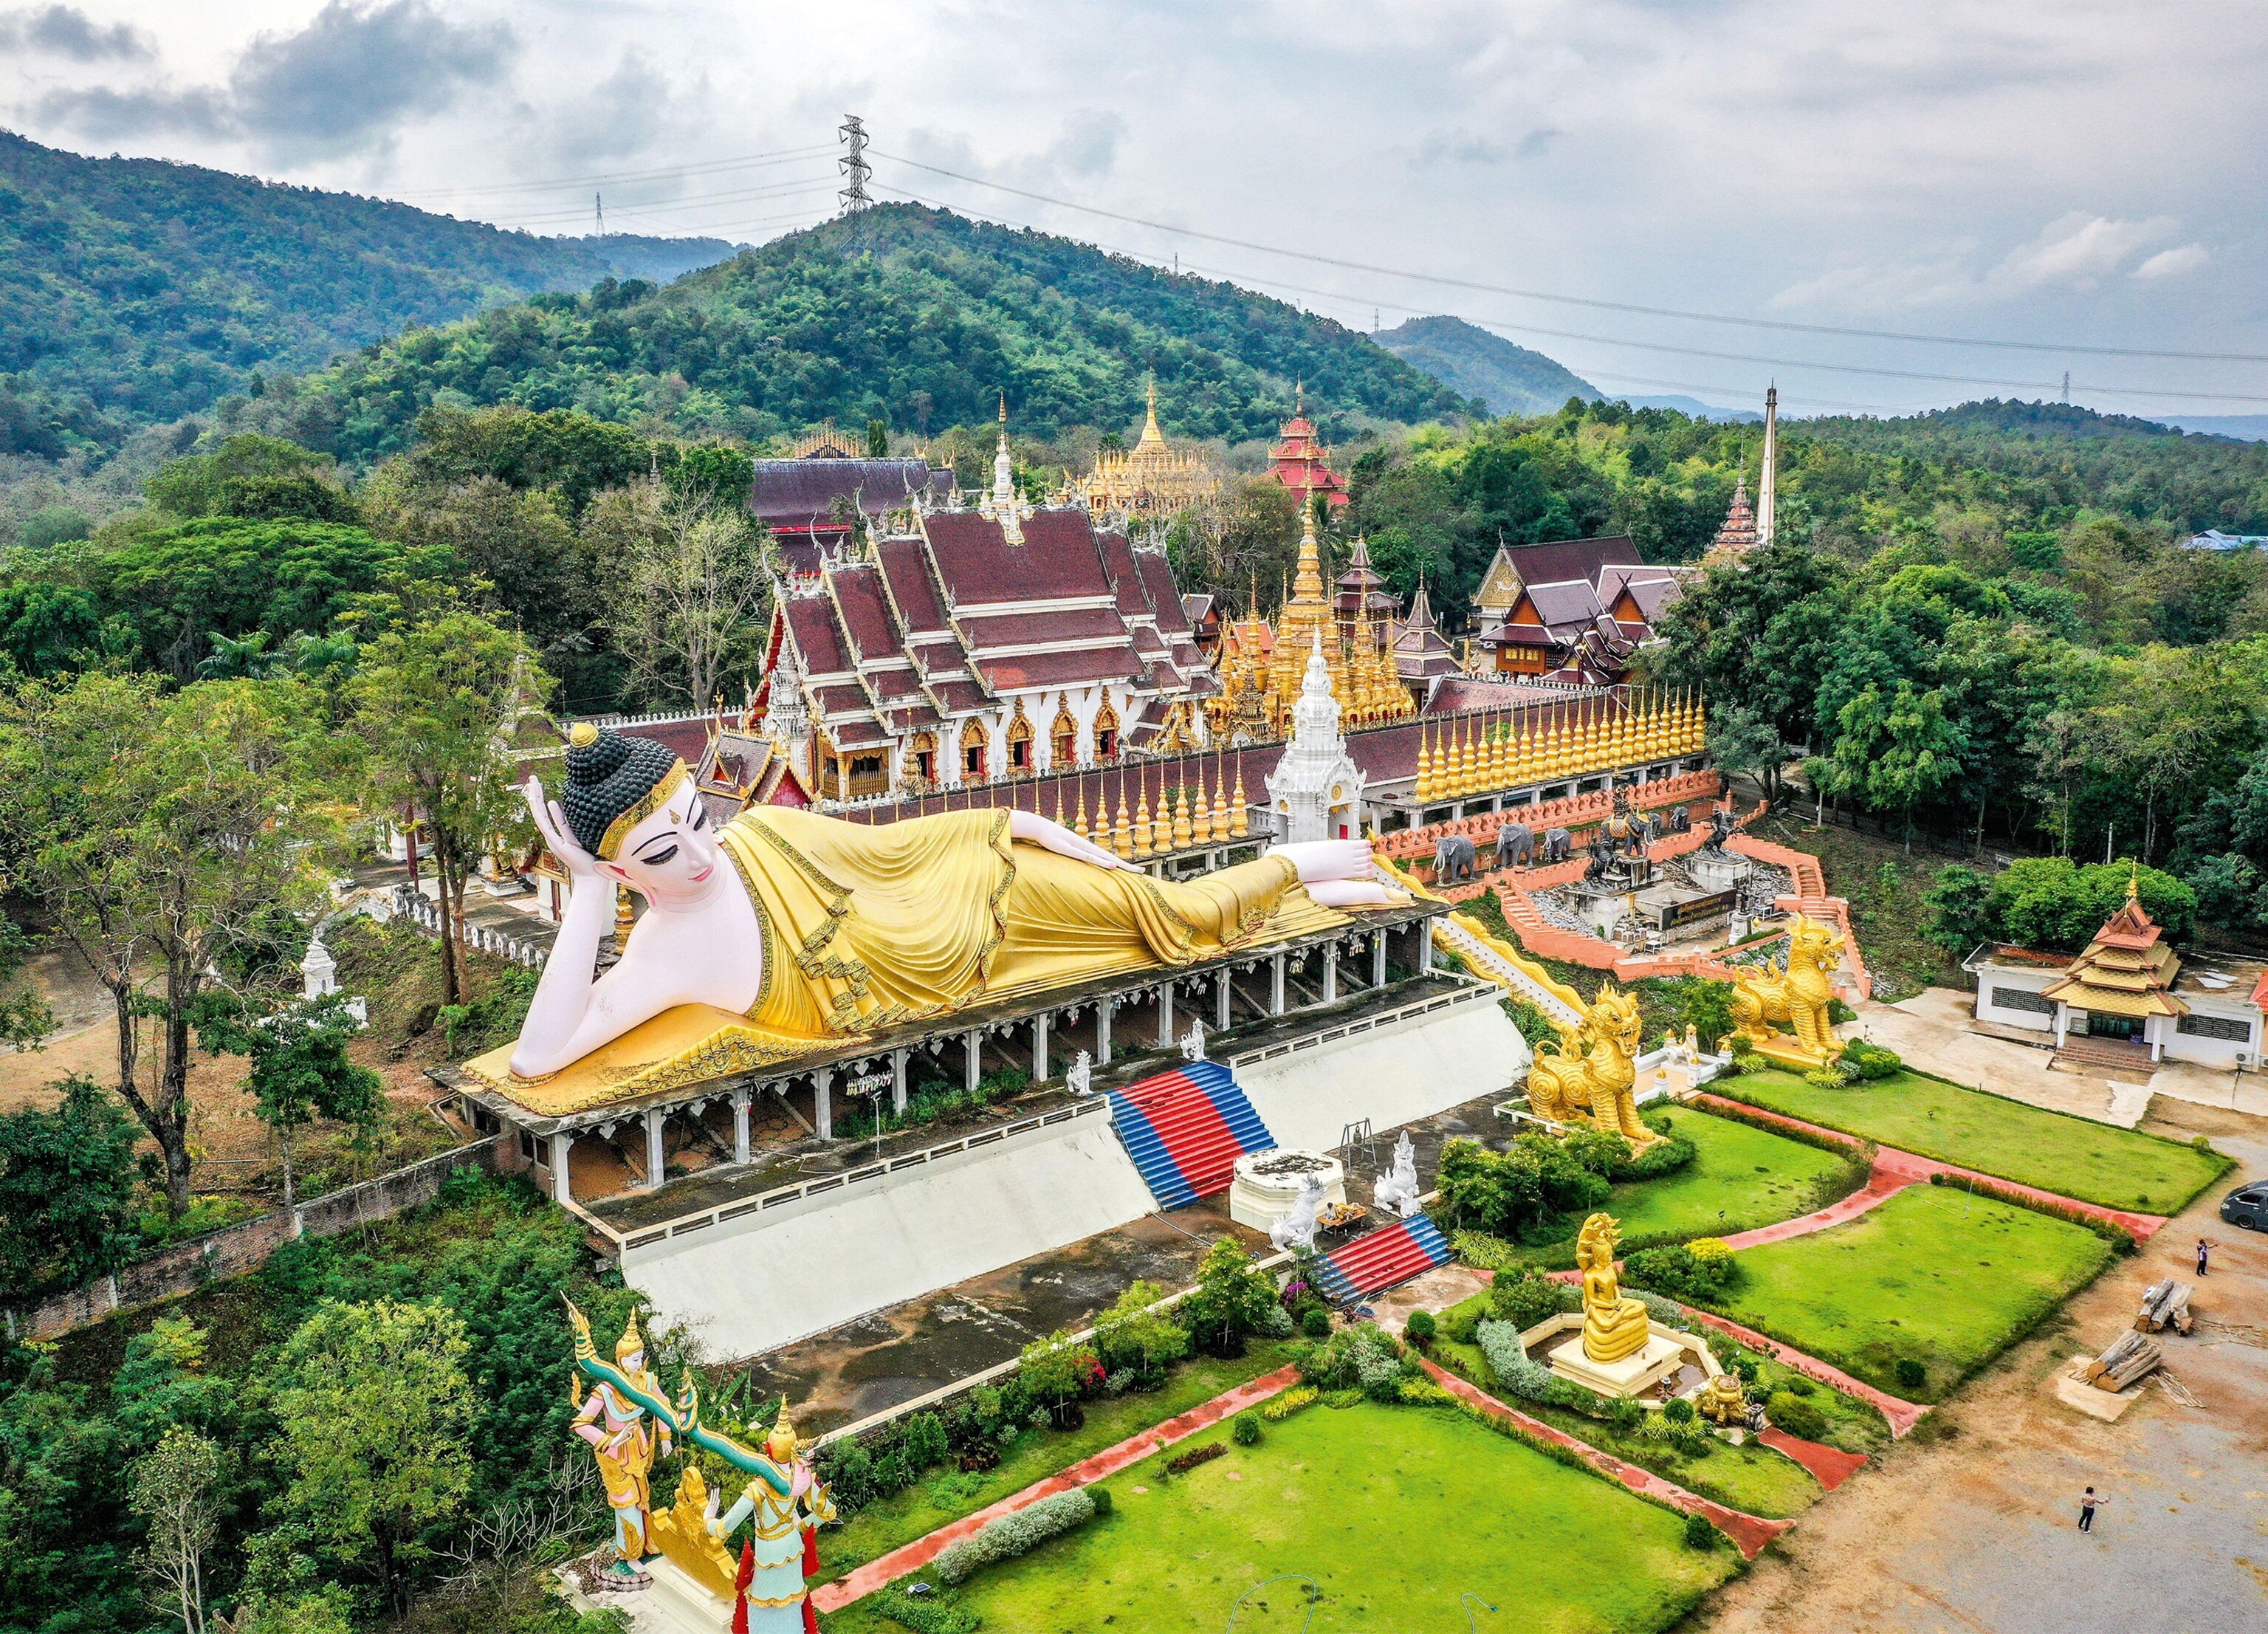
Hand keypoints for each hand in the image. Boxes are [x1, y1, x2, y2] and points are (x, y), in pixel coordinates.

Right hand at [525, 777, 603, 881]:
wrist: (591, 875)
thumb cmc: (588, 857)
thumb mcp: (579, 834)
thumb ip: (569, 823)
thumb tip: (570, 808)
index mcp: (556, 833)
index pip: (545, 811)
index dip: (540, 797)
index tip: (536, 784)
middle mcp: (551, 835)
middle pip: (539, 810)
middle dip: (535, 793)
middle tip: (531, 778)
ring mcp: (552, 839)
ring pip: (539, 815)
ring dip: (535, 799)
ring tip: (531, 784)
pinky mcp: (557, 843)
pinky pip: (547, 825)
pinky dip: (542, 812)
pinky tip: (539, 800)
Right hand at [1007, 809, 1135, 871]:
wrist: (1039, 827)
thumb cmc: (1050, 838)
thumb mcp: (1062, 850)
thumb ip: (1068, 855)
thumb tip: (1073, 860)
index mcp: (1087, 849)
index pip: (1107, 858)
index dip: (1121, 865)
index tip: (1132, 871)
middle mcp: (1088, 848)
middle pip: (1112, 859)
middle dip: (1128, 867)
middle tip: (1143, 873)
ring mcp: (1082, 848)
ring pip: (1105, 859)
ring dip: (1121, 865)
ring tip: (1135, 871)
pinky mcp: (1074, 850)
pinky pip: (1091, 858)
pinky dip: (1103, 863)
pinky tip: (1113, 866)